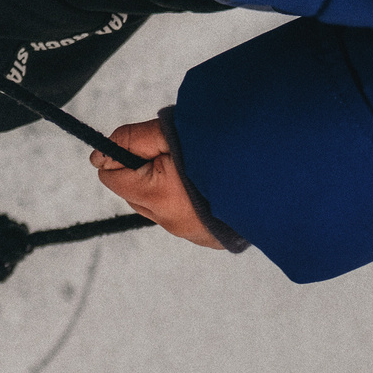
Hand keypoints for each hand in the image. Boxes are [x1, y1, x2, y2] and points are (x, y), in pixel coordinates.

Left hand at [91, 113, 224, 247]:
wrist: (275, 176)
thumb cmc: (220, 148)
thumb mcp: (169, 133)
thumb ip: (130, 140)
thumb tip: (98, 156)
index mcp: (156, 195)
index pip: (110, 176)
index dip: (122, 156)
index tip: (146, 145)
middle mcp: (170, 221)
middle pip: (132, 192)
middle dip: (142, 171)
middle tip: (175, 154)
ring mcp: (191, 234)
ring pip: (157, 206)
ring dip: (165, 187)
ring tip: (195, 170)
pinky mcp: (210, 239)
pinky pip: (183, 218)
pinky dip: (187, 202)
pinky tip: (208, 188)